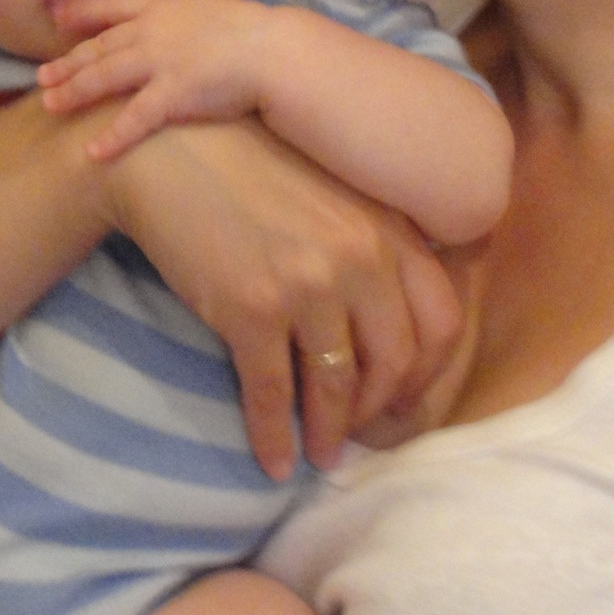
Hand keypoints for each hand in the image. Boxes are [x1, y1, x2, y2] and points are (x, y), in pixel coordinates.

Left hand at [41, 0, 272, 160]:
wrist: (276, 50)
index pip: (113, 7)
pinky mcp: (176, 92)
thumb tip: (176, 30)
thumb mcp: (210, 12)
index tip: (56, 19)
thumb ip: (184, 20)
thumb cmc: (252, 34)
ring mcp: (163, 60)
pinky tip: (93, 152)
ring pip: (106, 75)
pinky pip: (136, 117)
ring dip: (75, 91)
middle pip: (100, 47)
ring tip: (50, 106)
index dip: (81, 14)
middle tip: (41, 78)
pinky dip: (113, 136)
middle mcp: (155, 30)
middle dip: (68, 63)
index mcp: (164, 7)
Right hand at [102, 116, 463, 475]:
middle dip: (379, 410)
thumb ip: (375, 244)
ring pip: (337, 385)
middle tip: (359, 432)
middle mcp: (360, 257)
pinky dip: (274, 438)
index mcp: (388, 229)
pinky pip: (272, 394)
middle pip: (396, 362)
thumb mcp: (336, 195)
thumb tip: (390, 327)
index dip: (426, 372)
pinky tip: (274, 461)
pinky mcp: (251, 309)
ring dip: (330, 433)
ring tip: (321, 455)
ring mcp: (307, 284)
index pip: (441, 321)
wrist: (172, 153)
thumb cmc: (252, 172)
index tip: (402, 397)